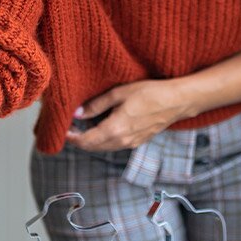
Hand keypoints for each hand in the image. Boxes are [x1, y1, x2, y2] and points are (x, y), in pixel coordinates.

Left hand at [65, 79, 190, 151]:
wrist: (177, 101)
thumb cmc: (150, 93)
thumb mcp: (119, 93)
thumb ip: (96, 105)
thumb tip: (77, 114)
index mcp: (115, 130)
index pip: (86, 141)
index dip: (72, 138)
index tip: (63, 130)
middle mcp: (122, 141)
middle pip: (93, 147)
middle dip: (79, 140)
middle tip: (70, 128)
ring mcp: (131, 144)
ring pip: (104, 148)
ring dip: (91, 141)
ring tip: (83, 127)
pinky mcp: (138, 142)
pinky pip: (115, 145)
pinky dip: (103, 140)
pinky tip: (101, 128)